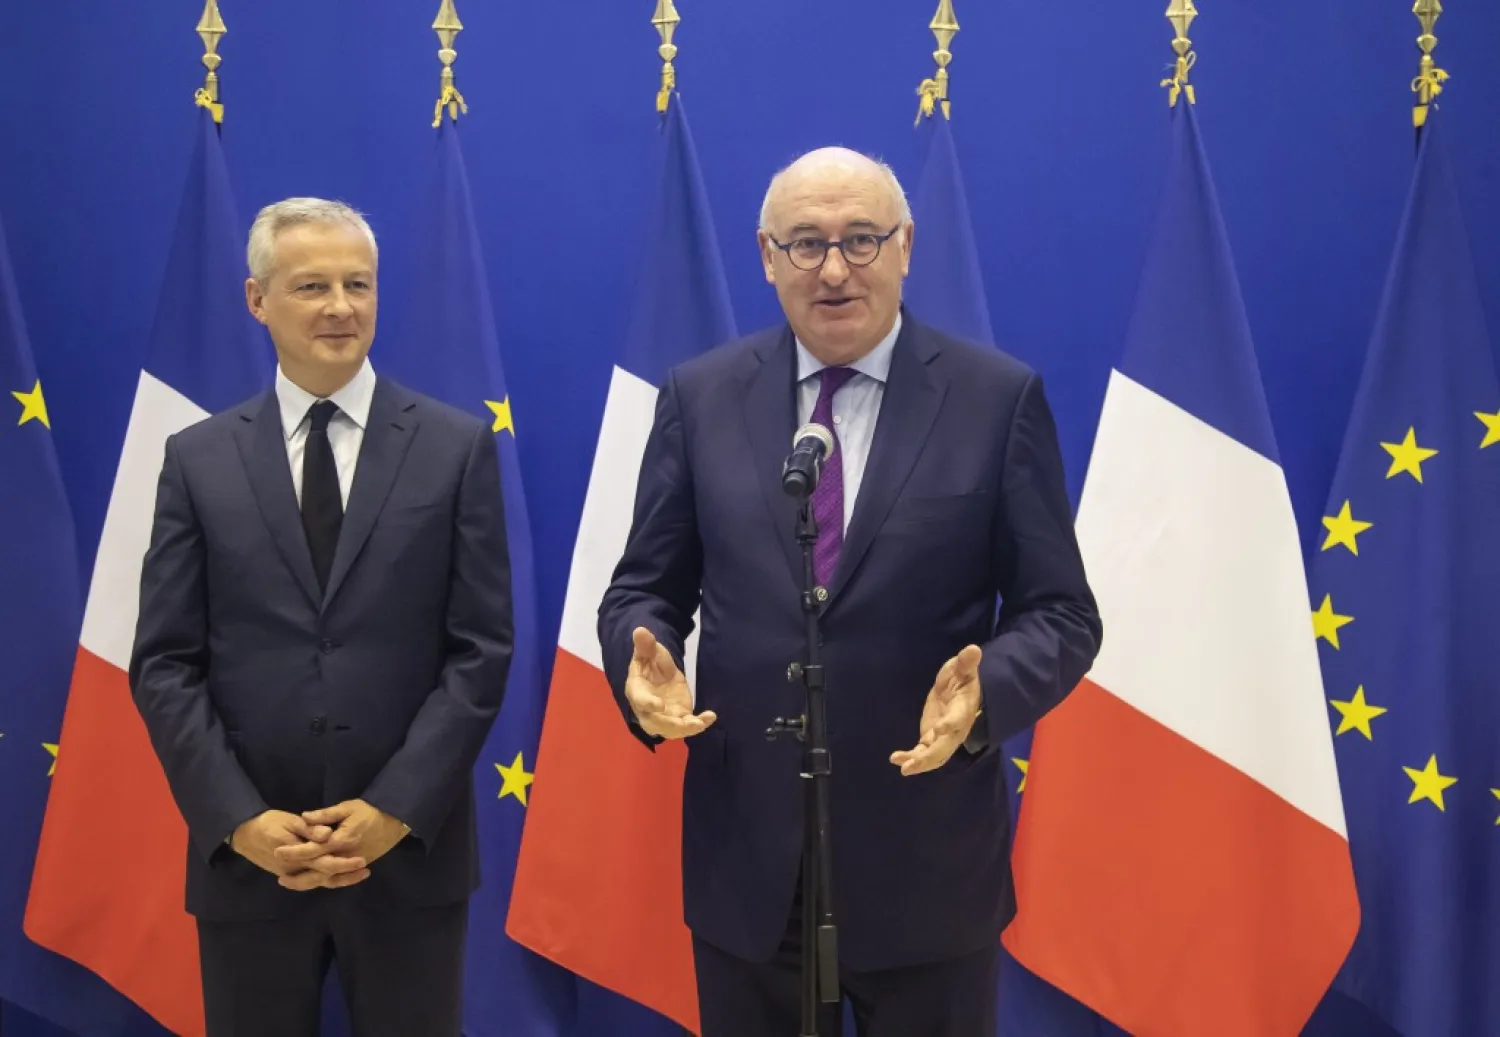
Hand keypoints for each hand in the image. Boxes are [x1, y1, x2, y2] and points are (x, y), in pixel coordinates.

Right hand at [230, 810, 367, 888]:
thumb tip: (328, 834)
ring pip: (319, 882)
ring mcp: (292, 874)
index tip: (362, 859)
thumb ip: (309, 829)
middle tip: (366, 870)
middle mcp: (294, 869)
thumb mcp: (288, 821)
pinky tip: (340, 877)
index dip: (344, 863)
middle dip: (346, 874)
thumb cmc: (268, 823)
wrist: (244, 835)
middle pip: (324, 876)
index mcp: (296, 855)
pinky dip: (327, 880)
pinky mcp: (291, 874)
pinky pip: (311, 881)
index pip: (324, 862)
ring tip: (359, 875)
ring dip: (339, 880)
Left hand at [271, 799, 405, 889]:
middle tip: (280, 878)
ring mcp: (351, 864)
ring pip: (327, 878)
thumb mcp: (347, 807)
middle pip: (317, 870)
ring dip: (308, 882)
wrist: (395, 821)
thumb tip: (304, 817)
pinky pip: (338, 878)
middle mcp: (345, 856)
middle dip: (298, 875)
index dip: (294, 851)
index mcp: (340, 840)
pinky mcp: (357, 867)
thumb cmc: (369, 811)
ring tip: (291, 883)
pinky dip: (324, 882)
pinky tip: (313, 882)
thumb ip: (325, 815)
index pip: (312, 848)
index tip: (277, 851)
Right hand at [624, 627, 716, 739]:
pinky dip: (700, 723)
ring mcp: (663, 717)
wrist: (658, 676)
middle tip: (686, 722)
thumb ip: (645, 645)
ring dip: (686, 728)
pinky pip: (688, 725)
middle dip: (670, 724)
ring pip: (672, 729)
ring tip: (701, 723)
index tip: (658, 705)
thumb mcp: (649, 652)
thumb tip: (640, 630)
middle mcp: (647, 710)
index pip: (640, 700)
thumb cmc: (649, 664)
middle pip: (655, 722)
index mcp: (637, 691)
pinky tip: (711, 717)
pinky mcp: (678, 719)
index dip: (648, 703)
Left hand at [890, 645, 983, 775]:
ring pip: (934, 756)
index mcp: (964, 709)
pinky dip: (910, 757)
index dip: (950, 724)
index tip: (940, 728)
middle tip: (913, 764)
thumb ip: (966, 662)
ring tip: (902, 767)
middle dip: (929, 757)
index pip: (959, 718)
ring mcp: (943, 737)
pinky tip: (895, 759)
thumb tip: (974, 649)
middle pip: (944, 747)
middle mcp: (955, 729)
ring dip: (919, 763)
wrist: (960, 689)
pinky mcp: (932, 738)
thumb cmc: (962, 677)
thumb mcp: (962, 667)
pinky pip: (922, 752)